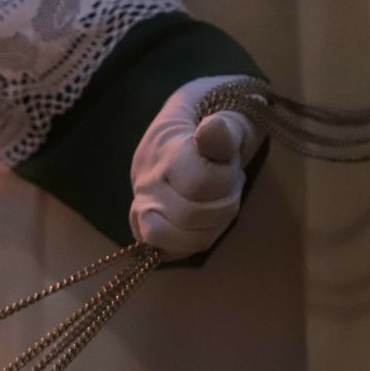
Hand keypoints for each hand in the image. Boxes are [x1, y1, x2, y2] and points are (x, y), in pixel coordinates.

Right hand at [129, 75, 264, 258]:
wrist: (176, 139)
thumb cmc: (212, 128)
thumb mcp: (228, 119)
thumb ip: (224, 128)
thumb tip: (212, 129)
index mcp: (165, 149)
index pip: (200, 182)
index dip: (226, 179)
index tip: (227, 162)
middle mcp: (146, 183)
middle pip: (195, 215)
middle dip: (225, 202)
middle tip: (228, 184)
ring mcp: (141, 210)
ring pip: (187, 239)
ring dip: (215, 224)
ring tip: (216, 201)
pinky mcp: (143, 232)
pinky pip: (178, 251)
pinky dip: (200, 238)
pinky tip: (204, 219)